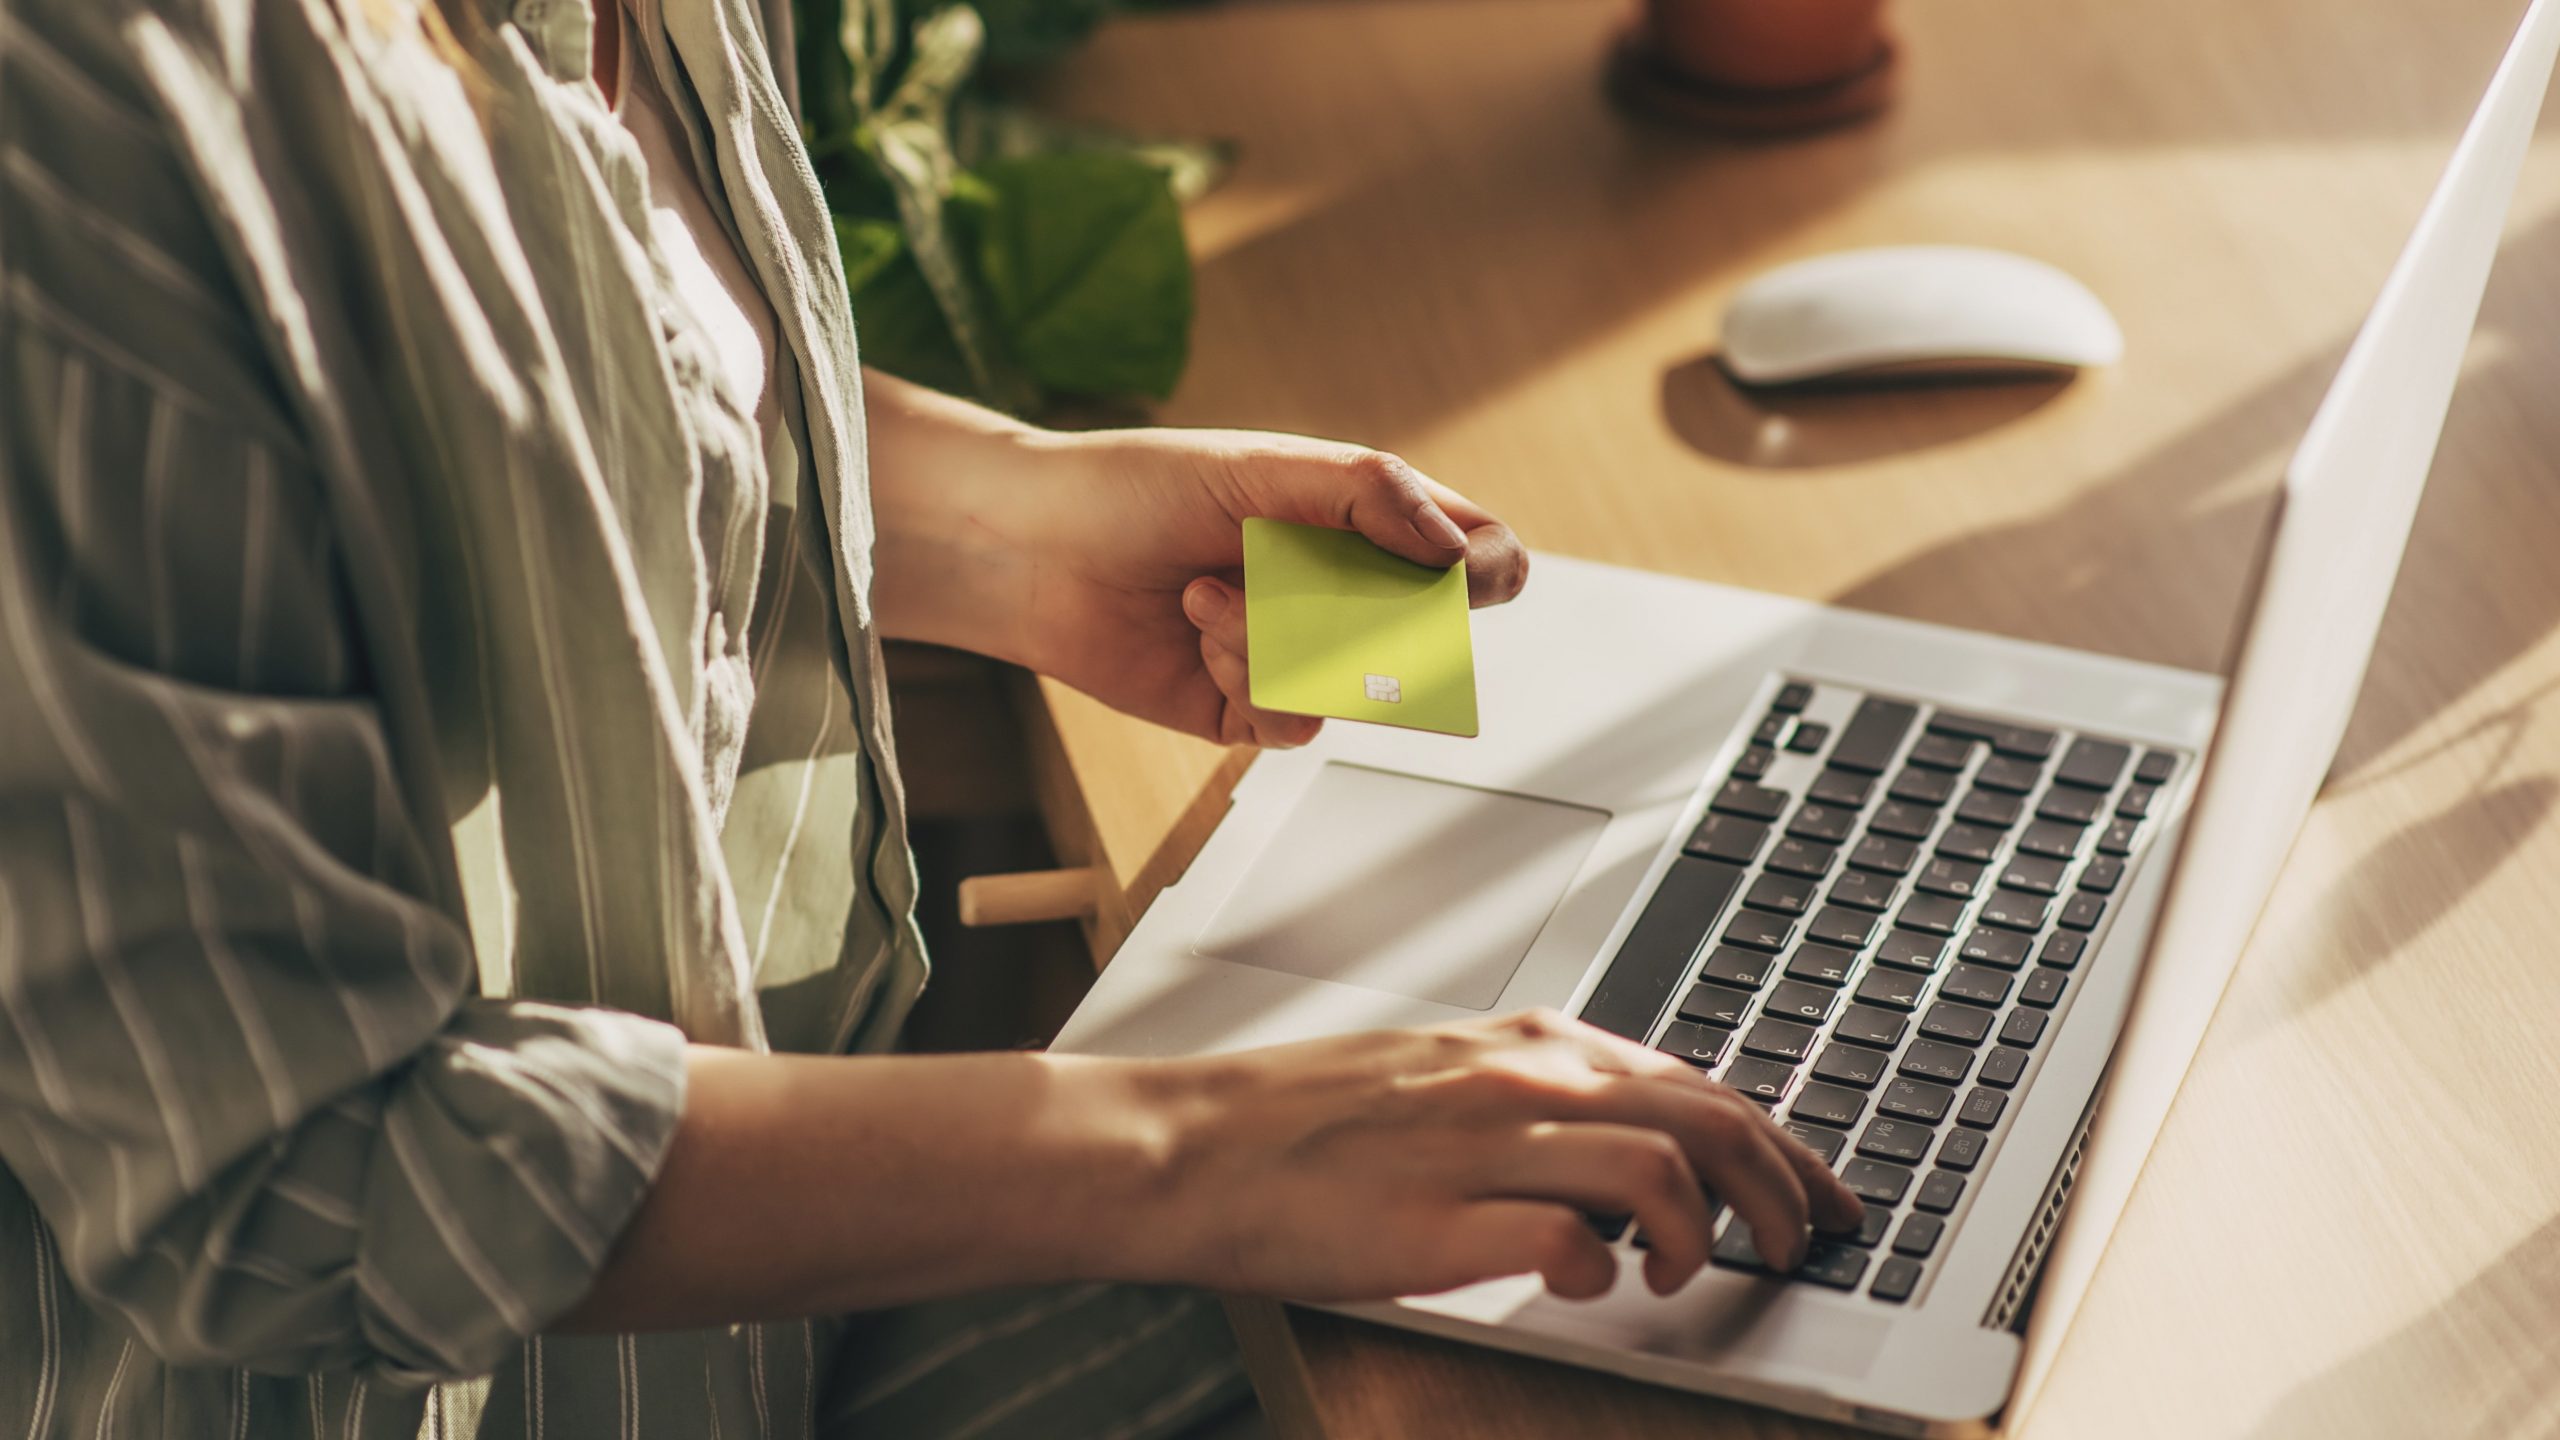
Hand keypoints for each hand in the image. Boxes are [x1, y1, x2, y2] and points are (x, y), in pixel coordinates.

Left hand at [866, 371, 1529, 744]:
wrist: (1031, 549)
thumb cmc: (1134, 489)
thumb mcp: (1262, 465)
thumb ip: (1369, 492)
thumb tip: (1457, 548)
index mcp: (1361, 521)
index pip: (1476, 554)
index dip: (1486, 572)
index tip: (1457, 575)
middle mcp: (1340, 591)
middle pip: (1425, 635)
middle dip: (1358, 611)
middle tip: (1288, 576)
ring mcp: (1299, 653)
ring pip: (1355, 686)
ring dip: (1276, 638)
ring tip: (1206, 592)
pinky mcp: (1248, 709)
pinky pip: (1294, 722)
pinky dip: (1247, 677)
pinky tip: (1195, 631)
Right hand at [1126, 1011, 1864, 1302]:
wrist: (1188, 1146)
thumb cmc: (1300, 1121)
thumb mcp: (1437, 1077)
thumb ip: (1532, 1096)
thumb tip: (1621, 1142)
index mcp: (1522, 1044)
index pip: (1697, 1083)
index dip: (1780, 1146)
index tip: (1818, 1194)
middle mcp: (1516, 1080)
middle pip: (1706, 1118)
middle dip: (1781, 1189)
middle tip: (1803, 1243)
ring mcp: (1480, 1147)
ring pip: (1659, 1165)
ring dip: (1704, 1231)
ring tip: (1695, 1272)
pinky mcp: (1439, 1221)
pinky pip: (1567, 1241)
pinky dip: (1605, 1269)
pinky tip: (1597, 1285)